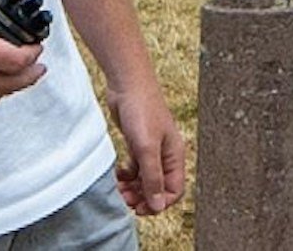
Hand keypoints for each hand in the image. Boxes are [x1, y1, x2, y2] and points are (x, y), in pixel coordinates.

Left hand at [108, 85, 186, 215]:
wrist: (127, 83)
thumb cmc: (141, 110)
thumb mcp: (146, 148)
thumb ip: (152, 177)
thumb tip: (157, 205)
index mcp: (174, 156)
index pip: (174, 190)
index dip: (159, 203)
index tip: (140, 209)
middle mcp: (165, 154)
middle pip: (158, 187)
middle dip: (143, 197)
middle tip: (125, 202)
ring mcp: (150, 148)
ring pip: (144, 178)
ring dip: (133, 188)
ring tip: (119, 191)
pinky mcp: (136, 142)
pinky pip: (134, 167)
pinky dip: (126, 175)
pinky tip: (117, 175)